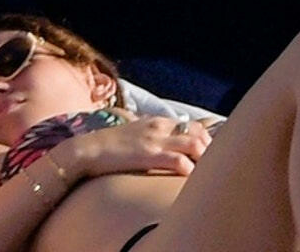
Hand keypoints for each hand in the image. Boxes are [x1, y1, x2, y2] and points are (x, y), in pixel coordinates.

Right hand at [66, 116, 211, 178]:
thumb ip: (153, 134)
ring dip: (203, 158)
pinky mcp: (149, 155)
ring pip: (194, 144)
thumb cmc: (111, 146)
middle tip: (210, 166)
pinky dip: (189, 169)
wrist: (88, 150)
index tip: (209, 155)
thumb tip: (166, 141)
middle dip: (209, 149)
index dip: (206, 140)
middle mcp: (160, 127)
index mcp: (158, 121)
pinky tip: (189, 177)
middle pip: (198, 133)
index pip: (193, 126)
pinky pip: (178, 160)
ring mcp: (155, 140)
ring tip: (204, 173)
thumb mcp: (136, 132)